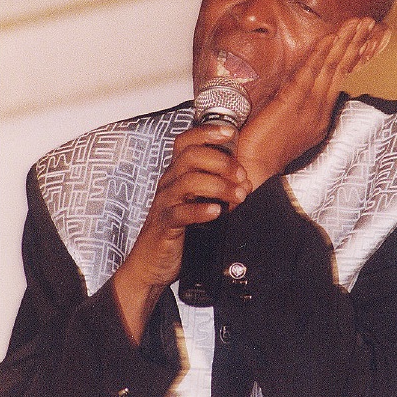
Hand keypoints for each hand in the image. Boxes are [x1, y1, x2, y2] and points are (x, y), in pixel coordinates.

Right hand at [113, 123, 251, 341]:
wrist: (151, 264)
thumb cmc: (177, 232)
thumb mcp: (195, 203)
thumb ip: (212, 187)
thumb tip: (245, 177)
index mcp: (176, 175)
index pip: (186, 142)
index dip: (207, 132)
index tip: (231, 132)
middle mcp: (168, 184)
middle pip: (191, 157)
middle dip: (222, 162)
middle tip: (243, 177)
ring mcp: (165, 204)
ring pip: (189, 181)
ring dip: (219, 186)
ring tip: (238, 196)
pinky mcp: (164, 226)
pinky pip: (181, 213)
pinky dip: (201, 210)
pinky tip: (217, 213)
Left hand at [237, 17, 390, 188]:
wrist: (252, 169)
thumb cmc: (261, 149)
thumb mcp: (283, 124)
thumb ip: (291, 104)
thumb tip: (291, 86)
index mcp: (318, 117)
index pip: (337, 80)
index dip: (350, 57)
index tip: (361, 38)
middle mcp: (318, 111)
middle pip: (340, 70)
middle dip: (355, 43)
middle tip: (368, 21)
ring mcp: (307, 108)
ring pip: (331, 68)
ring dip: (345, 42)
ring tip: (358, 22)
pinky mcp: (292, 104)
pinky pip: (310, 73)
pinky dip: (321, 53)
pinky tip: (331, 37)